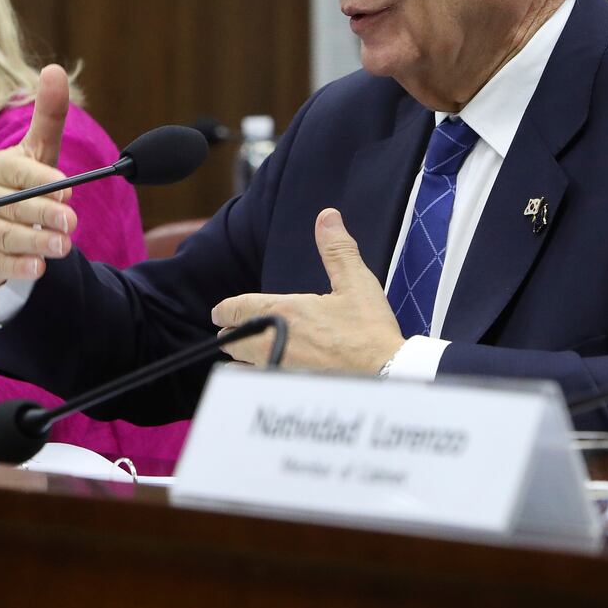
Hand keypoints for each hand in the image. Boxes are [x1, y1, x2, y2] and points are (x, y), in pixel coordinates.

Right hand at [0, 64, 77, 293]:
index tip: (65, 192)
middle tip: (71, 223)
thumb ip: (49, 115)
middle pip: (15, 205)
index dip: (40, 181)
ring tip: (63, 249)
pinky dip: (17, 267)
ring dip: (36, 243)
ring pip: (7, 235)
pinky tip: (38, 269)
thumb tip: (55, 70)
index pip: (17, 171)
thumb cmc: (25, 183)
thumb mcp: (39, 152)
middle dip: (44, 215)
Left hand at [211, 208, 404, 373]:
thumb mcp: (356, 283)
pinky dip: (254, 378)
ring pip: (241, 364)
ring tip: (247, 352)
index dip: (225, 309)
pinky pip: (256, 384)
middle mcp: (271, 342)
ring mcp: (276, 370)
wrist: (387, 376)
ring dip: (241, 356)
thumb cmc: (370, 332)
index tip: (220, 312)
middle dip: (233, 332)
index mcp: (283, 312)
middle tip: (235, 329)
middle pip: (232, 340)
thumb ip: (336, 249)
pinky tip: (265, 376)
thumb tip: (327, 216)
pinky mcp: (286, 391)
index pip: (235, 309)